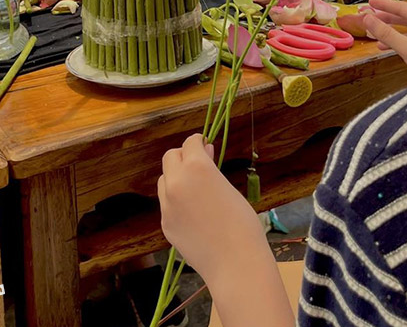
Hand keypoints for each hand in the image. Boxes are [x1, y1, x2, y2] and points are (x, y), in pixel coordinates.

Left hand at [158, 134, 267, 285]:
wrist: (235, 263)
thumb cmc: (242, 223)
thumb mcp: (228, 187)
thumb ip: (211, 168)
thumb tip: (205, 152)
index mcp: (197, 167)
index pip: (190, 143)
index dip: (198, 143)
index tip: (204, 146)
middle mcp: (177, 181)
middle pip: (170, 157)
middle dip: (183, 157)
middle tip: (199, 165)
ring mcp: (167, 204)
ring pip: (164, 179)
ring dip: (176, 177)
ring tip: (196, 190)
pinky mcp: (165, 223)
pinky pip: (166, 203)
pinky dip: (175, 201)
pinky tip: (193, 213)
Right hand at [364, 0, 406, 78]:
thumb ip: (386, 33)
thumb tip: (366, 18)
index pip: (403, 7)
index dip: (385, 5)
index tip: (370, 3)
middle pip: (406, 17)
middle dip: (387, 18)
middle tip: (371, 17)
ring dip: (392, 32)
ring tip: (376, 35)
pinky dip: (400, 42)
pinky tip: (388, 48)